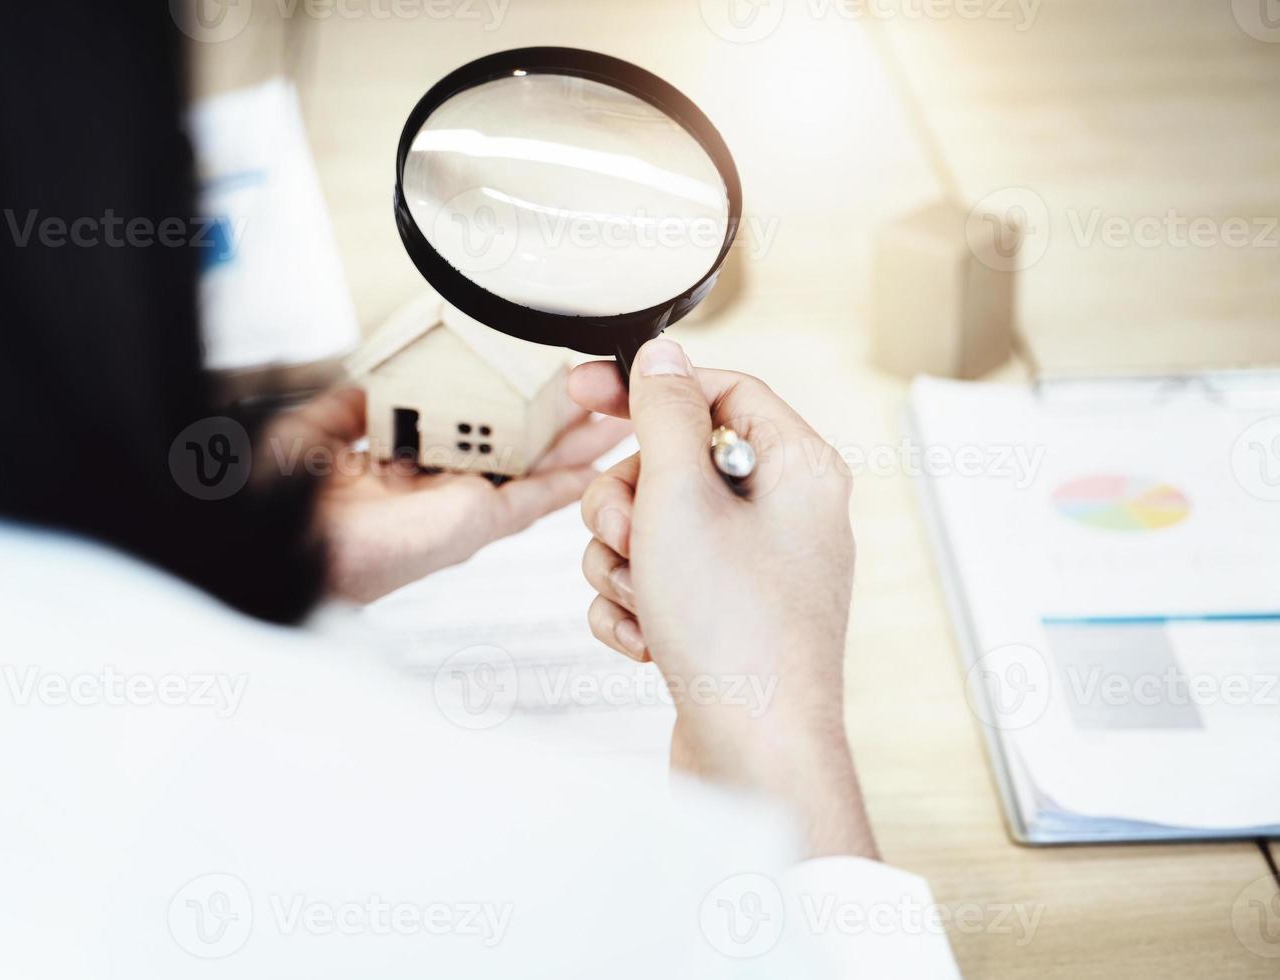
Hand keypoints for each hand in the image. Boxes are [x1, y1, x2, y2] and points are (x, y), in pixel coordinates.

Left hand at [258, 387, 630, 602]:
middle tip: (593, 391)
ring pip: (535, 470)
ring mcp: (464, 505)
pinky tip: (602, 462)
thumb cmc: (286, 499)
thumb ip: (347, 407)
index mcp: (403, 468)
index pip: (465, 432)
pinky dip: (571, 481)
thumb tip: (369, 382)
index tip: (529, 377)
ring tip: (616, 413)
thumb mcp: (313, 432)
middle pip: (513, 450)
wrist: (290, 535)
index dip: (500, 405)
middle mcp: (440, 488)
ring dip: (575, 444)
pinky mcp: (479, 520)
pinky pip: (535, 499)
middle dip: (554, 422)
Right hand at [568, 338, 875, 858]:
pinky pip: (657, 581)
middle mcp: (785, 515)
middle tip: (629, 533)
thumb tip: (663, 354)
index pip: (720, 389)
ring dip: (624, 559)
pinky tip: (647, 639)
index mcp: (797, 469)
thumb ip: (666, 413)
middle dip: (629, 499)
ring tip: (644, 598)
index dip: (649, 386)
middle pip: (675, 461)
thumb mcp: (682, 499)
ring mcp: (754, 572)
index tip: (585, 391)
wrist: (752, 756)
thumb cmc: (734, 632)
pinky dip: (636, 604)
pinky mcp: (724, 619)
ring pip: (655, 526)